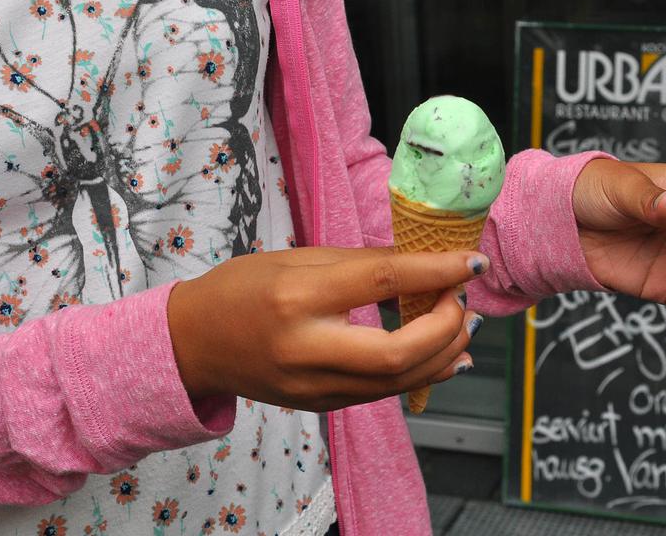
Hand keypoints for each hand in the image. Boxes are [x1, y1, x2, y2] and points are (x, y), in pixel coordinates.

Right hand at [168, 247, 486, 410]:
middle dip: (447, 329)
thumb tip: (419, 263)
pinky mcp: (319, 406)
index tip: (472, 263)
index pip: (381, 281)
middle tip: (463, 302)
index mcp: (297, 297)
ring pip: (397, 382)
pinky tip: (444, 356)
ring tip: (465, 327)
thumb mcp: (295, 259)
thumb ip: (358, 263)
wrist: (192, 344)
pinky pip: (383, 394)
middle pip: (398, 353)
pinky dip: (422, 375)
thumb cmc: (241, 290)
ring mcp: (312, 386)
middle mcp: (306, 348)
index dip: (435, 272)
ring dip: (444, 355)